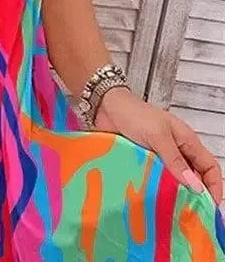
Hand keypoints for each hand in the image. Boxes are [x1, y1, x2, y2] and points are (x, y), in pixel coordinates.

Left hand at [94, 87, 222, 204]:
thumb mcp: (158, 135)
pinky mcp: (142, 161)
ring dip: (172, 193)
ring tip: (170, 210)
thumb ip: (174, 159)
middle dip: (193, 194)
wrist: (105, 106)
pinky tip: (151, 199)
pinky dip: (154, 189)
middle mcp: (175, 150)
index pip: (209, 166)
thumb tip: (194, 185)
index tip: (209, 206)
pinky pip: (153, 179)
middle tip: (188, 213)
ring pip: (172, 180)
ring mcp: (158, 156)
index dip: (214, 186)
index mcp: (186, 140)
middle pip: (192, 177)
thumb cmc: (134, 113)